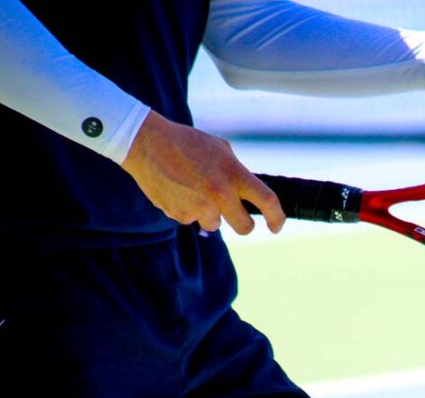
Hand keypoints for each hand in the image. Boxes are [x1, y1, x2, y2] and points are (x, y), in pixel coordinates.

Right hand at [121, 111, 283, 234]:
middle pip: (245, 227)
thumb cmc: (187, 143)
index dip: (277, 218)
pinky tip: (178, 190)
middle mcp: (220, 194)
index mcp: (234, 174)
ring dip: (210, 213)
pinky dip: (187, 209)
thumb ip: (237, 172)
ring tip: (194, 189)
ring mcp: (199, 207)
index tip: (277, 226)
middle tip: (239, 218)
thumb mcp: (221, 150)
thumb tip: (248, 192)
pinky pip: (191, 220)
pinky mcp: (179, 215)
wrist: (147, 144)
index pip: (267, 201)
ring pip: (214, 224)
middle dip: (245, 225)